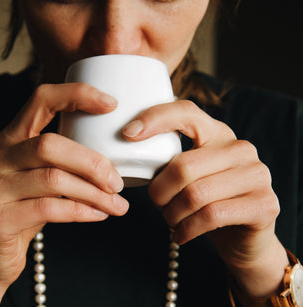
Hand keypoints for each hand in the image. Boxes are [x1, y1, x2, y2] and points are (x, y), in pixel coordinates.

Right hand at [0, 83, 128, 304]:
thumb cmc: (27, 208)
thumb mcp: (43, 177)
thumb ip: (66, 161)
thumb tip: (116, 155)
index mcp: (11, 138)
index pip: (41, 99)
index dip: (76, 95)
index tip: (111, 104)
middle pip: (49, 144)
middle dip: (91, 162)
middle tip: (118, 182)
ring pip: (52, 179)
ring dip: (93, 193)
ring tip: (117, 204)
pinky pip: (48, 209)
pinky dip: (80, 211)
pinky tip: (99, 215)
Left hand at [123, 100, 288, 298]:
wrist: (243, 237)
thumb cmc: (206, 202)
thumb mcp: (188, 176)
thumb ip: (169, 162)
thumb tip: (130, 151)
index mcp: (218, 133)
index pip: (186, 112)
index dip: (155, 118)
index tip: (128, 134)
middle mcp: (240, 148)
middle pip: (183, 166)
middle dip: (159, 192)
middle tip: (157, 205)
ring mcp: (256, 174)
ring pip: (195, 194)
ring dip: (172, 214)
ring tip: (170, 220)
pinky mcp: (264, 204)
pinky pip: (211, 216)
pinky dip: (187, 229)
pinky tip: (180, 235)